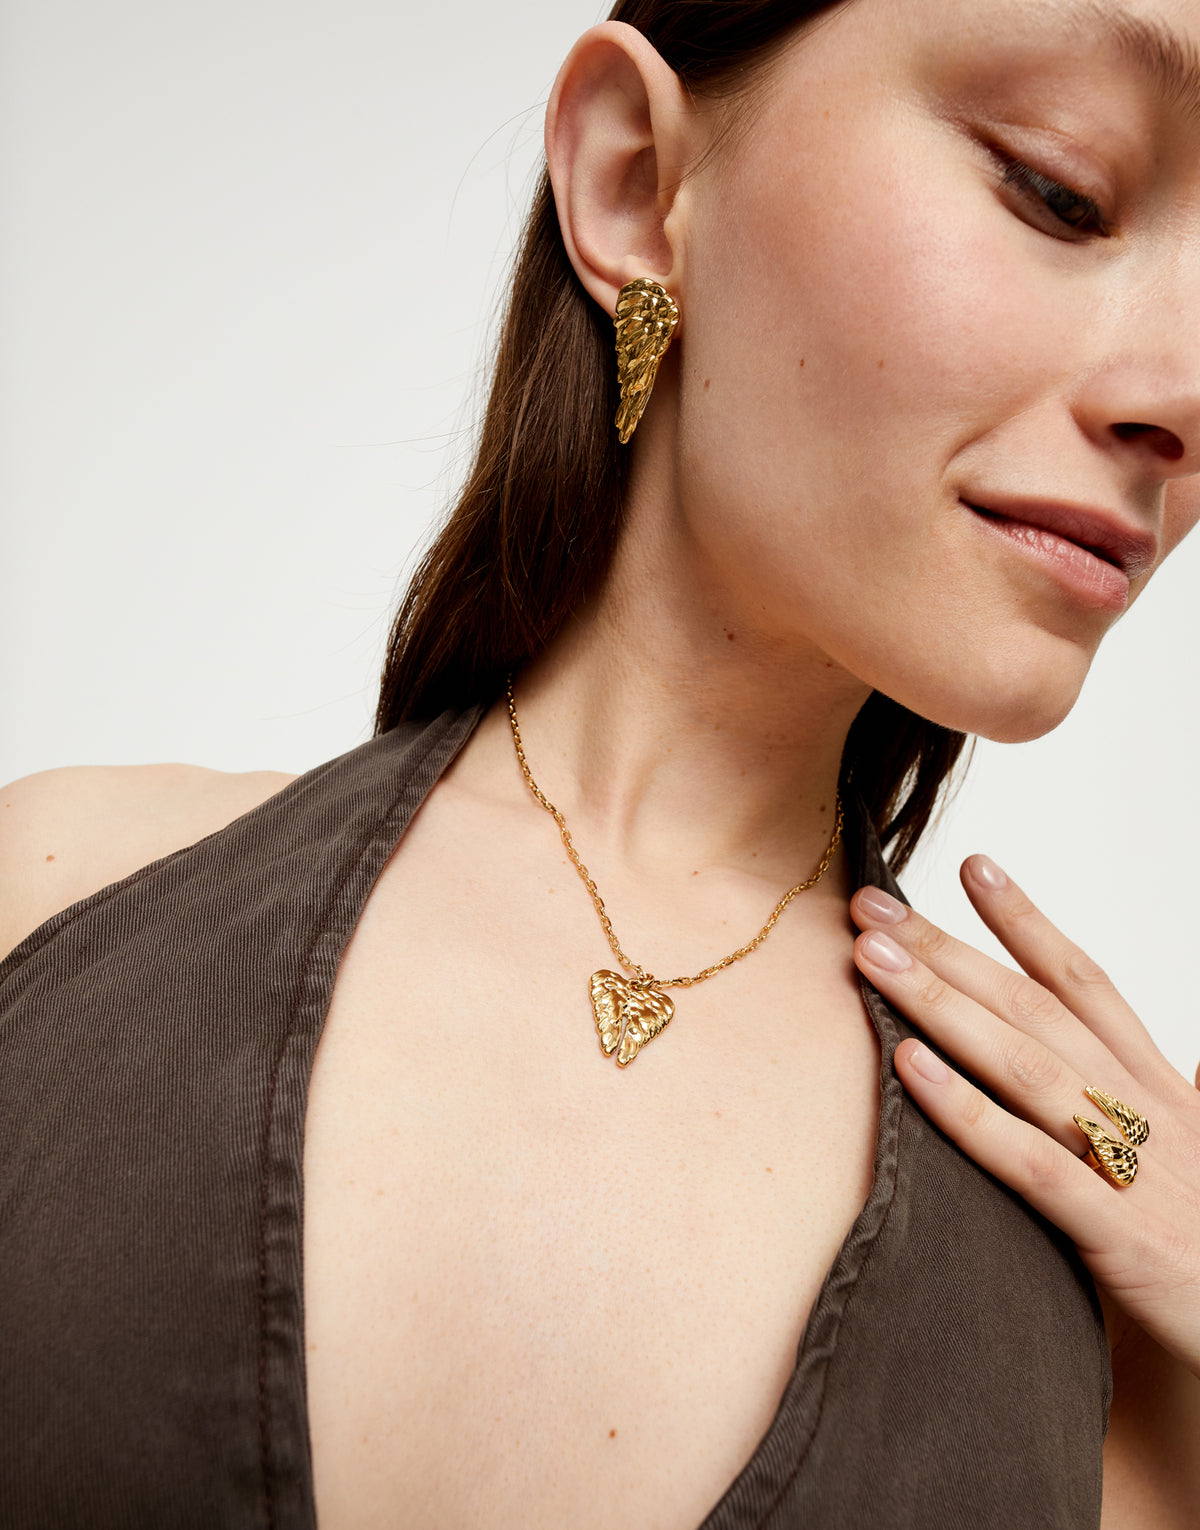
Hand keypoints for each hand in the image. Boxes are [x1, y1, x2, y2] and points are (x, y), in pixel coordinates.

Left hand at [850, 855, 1199, 1380]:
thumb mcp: (1193, 1161)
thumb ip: (1161, 1104)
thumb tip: (1171, 1059)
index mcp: (1164, 1090)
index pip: (1087, 984)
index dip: (1028, 922)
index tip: (972, 865)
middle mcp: (1150, 1112)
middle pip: (1034, 1009)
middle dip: (949, 949)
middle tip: (873, 904)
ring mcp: (1137, 1170)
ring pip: (1026, 1066)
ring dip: (941, 1006)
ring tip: (871, 959)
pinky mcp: (1122, 1238)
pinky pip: (1032, 1164)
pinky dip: (968, 1113)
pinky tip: (909, 1067)